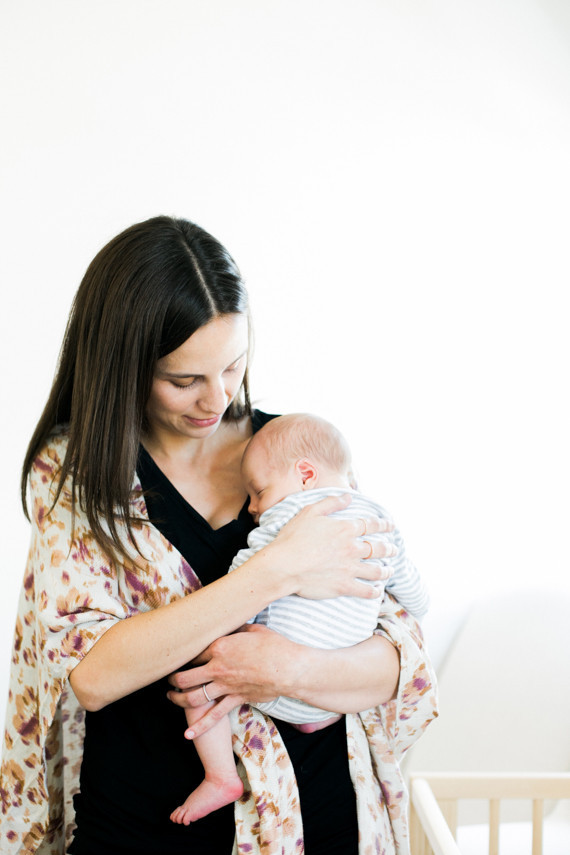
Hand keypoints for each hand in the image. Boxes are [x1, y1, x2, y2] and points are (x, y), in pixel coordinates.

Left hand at [167, 625, 293, 736]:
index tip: (180, 657)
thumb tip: (233, 625)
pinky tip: (188, 734)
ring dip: (178, 699)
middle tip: (168, 679)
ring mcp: (225, 686)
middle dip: (173, 679)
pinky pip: (214, 716)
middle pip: (185, 676)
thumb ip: (237, 629)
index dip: (185, 655)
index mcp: (220, 647)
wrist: (289, 667)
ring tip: (171, 698)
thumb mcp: (253, 629)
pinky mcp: (235, 699)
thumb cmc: (274, 645)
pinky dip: (200, 726)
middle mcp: (218, 667)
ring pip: (193, 697)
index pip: (193, 653)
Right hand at [270, 493, 396, 599]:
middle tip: (394, 549)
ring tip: (390, 570)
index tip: (391, 525)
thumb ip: (332, 502)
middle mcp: (352, 548)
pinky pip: (366, 590)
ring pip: (377, 570)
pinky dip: (375, 591)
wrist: (284, 565)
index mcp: (345, 529)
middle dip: (389, 548)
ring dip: (386, 570)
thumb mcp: (310, 512)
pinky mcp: (344, 586)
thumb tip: (349, 496)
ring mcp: (350, 568)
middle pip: (378, 548)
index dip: (383, 525)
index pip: (371, 525)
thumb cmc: (293, 537)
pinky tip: (377, 590)